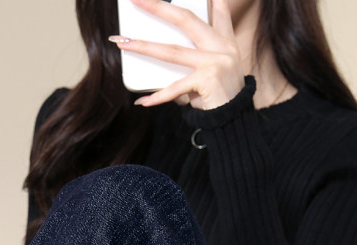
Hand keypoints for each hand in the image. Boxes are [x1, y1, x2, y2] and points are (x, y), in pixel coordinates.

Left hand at [110, 0, 244, 109]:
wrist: (235, 121)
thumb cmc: (219, 99)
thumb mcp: (210, 75)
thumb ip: (189, 65)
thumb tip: (156, 73)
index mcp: (225, 42)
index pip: (218, 10)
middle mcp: (221, 46)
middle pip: (185, 19)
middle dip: (158, 7)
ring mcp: (215, 61)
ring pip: (171, 51)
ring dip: (143, 46)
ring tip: (122, 43)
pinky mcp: (208, 79)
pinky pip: (176, 88)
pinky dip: (158, 97)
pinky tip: (143, 102)